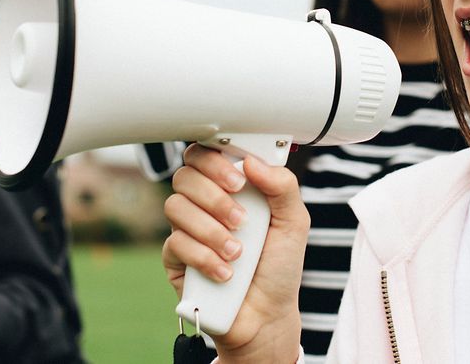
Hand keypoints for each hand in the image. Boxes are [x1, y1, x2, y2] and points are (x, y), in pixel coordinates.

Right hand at [163, 144, 308, 362]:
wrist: (267, 314)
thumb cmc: (279, 266)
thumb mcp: (294, 222)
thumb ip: (282, 186)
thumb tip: (252, 161)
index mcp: (234, 187)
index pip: (207, 155)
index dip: (215, 160)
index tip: (239, 180)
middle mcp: (207, 203)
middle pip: (186, 176)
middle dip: (215, 197)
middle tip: (242, 220)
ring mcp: (188, 229)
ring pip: (175, 207)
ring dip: (211, 230)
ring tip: (239, 252)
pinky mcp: (175, 258)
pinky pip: (175, 243)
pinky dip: (204, 258)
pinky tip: (227, 272)